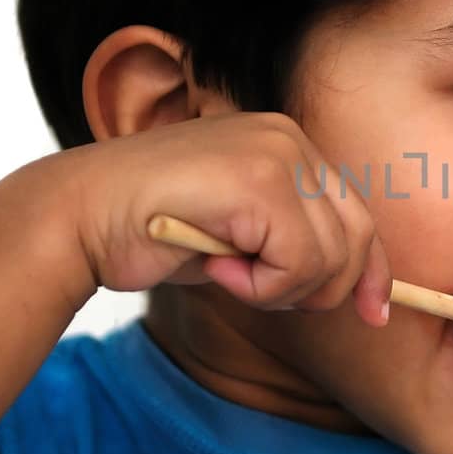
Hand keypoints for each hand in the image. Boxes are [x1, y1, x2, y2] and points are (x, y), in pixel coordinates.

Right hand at [52, 111, 391, 326]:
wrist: (77, 217)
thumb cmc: (150, 231)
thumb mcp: (237, 235)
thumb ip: (290, 243)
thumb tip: (358, 290)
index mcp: (286, 143)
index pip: (357, 214)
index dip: (371, 271)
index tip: (375, 314)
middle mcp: (288, 138)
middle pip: (356, 238)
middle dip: (321, 288)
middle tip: (258, 292)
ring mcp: (277, 154)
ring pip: (329, 258)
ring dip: (278, 289)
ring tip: (225, 271)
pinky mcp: (262, 182)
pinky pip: (298, 264)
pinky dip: (260, 287)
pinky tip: (214, 266)